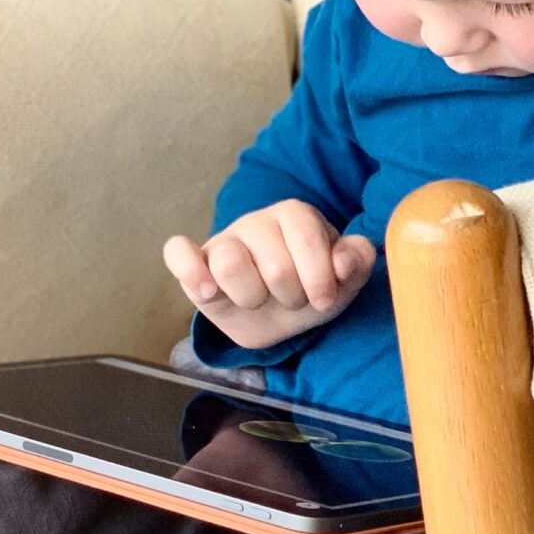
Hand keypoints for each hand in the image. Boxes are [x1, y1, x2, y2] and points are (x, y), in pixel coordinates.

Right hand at [163, 199, 375, 349]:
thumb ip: (356, 263)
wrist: (274, 318)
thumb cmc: (307, 290)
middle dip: (288, 295)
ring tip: (257, 300)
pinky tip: (209, 292)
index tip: (322, 301)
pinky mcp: (194, 264)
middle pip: (274, 263)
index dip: (318, 276)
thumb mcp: (343, 282)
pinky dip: (190, 271)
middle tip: (288, 299)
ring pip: (230, 264)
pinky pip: (177, 253)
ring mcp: (223, 242)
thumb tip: (344, 260)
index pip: (306, 237)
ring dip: (251, 297)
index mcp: (294, 216)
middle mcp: (256, 222)